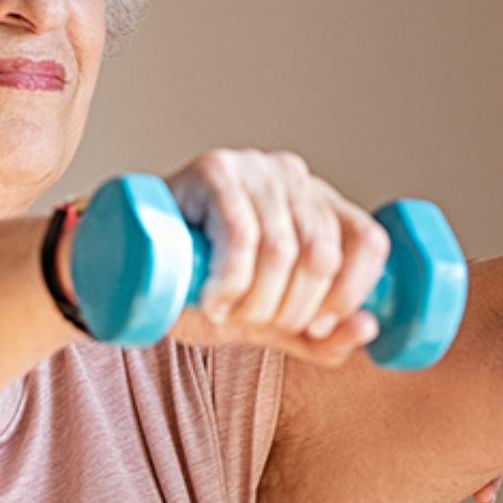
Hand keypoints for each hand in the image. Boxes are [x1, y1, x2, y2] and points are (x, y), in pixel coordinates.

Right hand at [159, 148, 389, 364]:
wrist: (134, 269)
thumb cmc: (203, 288)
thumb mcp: (268, 319)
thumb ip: (319, 334)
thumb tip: (368, 329)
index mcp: (322, 206)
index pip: (368, 241)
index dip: (351, 293)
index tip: (316, 327)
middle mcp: (295, 178)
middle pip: (321, 254)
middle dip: (293, 310)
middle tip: (256, 326)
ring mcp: (255, 168)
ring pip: (281, 249)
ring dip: (256, 301)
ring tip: (226, 315)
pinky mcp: (214, 170)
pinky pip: (240, 233)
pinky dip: (232, 280)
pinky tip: (214, 301)